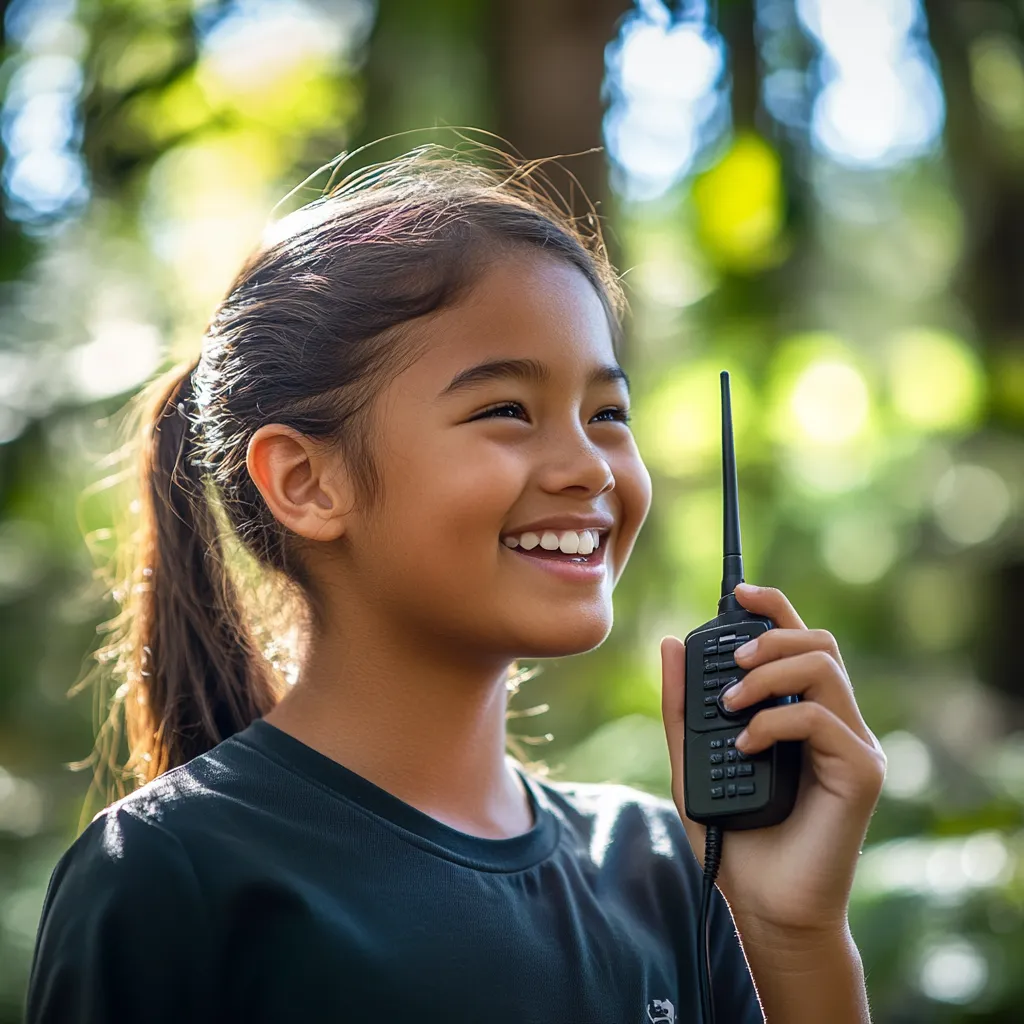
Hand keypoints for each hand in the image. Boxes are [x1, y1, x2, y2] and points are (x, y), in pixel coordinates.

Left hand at [660, 582, 885, 936]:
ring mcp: (851, 745)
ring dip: (769, 673)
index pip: (796, 641)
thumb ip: (681, 705)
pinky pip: (820, 719)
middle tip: (731, 663)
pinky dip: (774, 722)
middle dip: (769, 636)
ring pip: (825, 668)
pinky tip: (745, 745)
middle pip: (817, 641)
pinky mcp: (859, 772)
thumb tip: (668, 643)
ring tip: (731, 705)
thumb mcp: (690, 759)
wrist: (762, 904)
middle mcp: (831, 721)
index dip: (773, 606)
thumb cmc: (732, 836)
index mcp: (798, 712)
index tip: (738, 592)